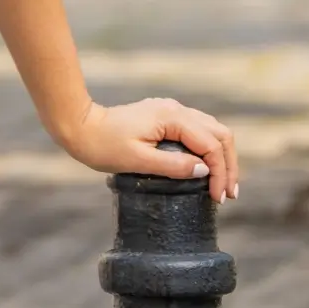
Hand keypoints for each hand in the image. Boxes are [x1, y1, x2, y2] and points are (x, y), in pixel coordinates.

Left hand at [56, 97, 239, 202]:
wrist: (80, 126)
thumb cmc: (103, 145)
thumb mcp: (138, 160)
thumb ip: (173, 165)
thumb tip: (205, 170)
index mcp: (171, 117)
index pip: (211, 145)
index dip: (220, 172)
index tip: (218, 198)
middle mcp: (175, 109)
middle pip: (219, 134)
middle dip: (228, 165)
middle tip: (229, 194)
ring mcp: (171, 111)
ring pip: (211, 131)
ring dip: (221, 157)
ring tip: (224, 185)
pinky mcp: (164, 117)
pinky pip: (197, 131)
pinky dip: (208, 149)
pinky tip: (207, 168)